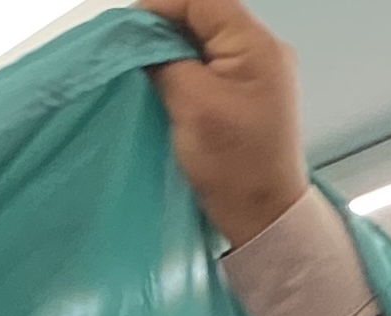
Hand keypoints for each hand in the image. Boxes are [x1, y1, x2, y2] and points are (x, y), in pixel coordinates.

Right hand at [141, 0, 307, 247]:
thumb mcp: (192, 104)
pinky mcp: (246, 95)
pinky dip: (184, 67)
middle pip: (204, 16)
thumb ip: (164, 61)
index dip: (160, 6)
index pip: (202, 0)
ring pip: (204, 41)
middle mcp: (262, 51)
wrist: (264, 218)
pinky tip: (163, 82)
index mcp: (257, 45)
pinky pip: (210, 65)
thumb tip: (139, 41)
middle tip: (128, 48)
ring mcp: (256, 73)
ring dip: (171, 48)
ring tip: (141, 66)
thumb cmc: (234, 166)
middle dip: (163, 26)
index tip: (126, 28)